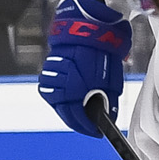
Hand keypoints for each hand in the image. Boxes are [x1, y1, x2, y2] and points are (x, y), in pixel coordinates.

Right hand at [37, 0, 129, 136]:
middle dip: (77, 120)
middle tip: (87, 124)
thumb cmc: (100, 50)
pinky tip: (69, 90)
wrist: (86, 26)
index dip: (87, 128)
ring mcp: (52, 77)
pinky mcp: (47, 69)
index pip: (78, 118)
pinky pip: (48, 88)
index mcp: (76, 88)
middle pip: (65, 114)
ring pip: (54, 102)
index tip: (95, 132)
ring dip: (66, 106)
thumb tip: (109, 116)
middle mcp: (61, 84)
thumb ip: (109, 99)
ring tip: (79, 105)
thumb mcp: (111, 77)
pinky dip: (58, 92)